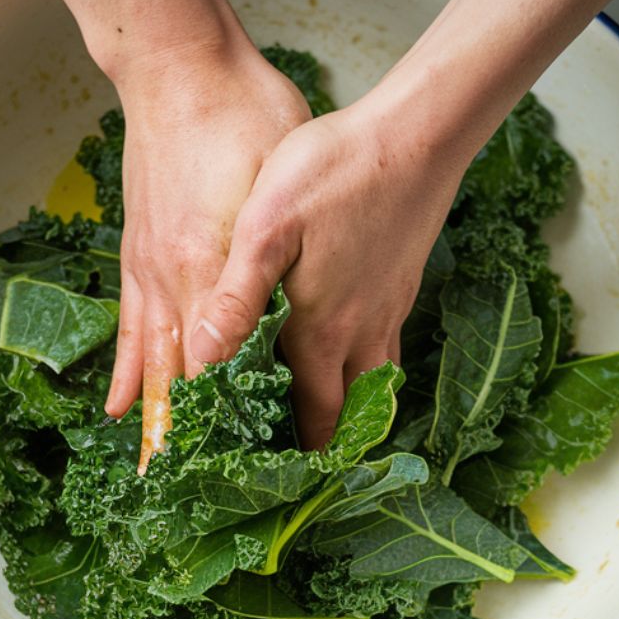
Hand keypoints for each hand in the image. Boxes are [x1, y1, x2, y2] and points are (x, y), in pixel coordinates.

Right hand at [103, 40, 310, 465]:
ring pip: (147, 369)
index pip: (206, 380)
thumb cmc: (242, 123)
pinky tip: (118, 406)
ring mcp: (150, 274)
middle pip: (170, 388)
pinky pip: (130, 332)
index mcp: (204, 279)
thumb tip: (223, 353)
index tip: (214, 487)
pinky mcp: (141, 257)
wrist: (181, 67)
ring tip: (145, 475)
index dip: (211, 436)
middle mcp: (169, 288)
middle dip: (174, 448)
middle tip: (172, 506)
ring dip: (148, 425)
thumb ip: (246, 280)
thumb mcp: (267, 196)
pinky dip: (125, 377)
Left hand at [189, 89, 466, 448]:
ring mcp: (387, 311)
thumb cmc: (333, 172)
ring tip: (330, 431)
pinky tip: (349, 356)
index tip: (278, 484)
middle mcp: (359, 332)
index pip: (310, 413)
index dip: (295, 454)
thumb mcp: (268, 227)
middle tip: (300, 471)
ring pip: (373, 384)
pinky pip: (386, 348)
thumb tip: (203, 359)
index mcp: (320, 330)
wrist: (415, 134)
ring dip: (353, 411)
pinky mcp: (401, 287)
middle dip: (325, 445)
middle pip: (347, 411)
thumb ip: (237, 297)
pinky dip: (368, 371)